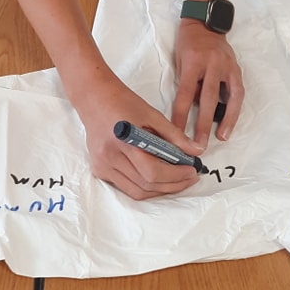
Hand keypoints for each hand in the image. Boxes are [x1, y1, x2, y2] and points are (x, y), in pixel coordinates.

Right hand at [76, 75, 203, 199]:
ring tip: (177, 180)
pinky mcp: (100, 170)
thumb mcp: (152, 114)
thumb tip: (195, 151)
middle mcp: (110, 157)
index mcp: (124, 141)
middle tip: (189, 177)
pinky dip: (144, 187)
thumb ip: (174, 135)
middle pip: (146, 184)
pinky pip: (126, 188)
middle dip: (173, 185)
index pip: (152, 170)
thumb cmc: (123, 102)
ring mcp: (103, 166)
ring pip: (137, 191)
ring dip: (160, 190)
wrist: (94, 98)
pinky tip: (157, 179)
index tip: (192, 171)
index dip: (176, 175)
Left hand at [171, 19, 244, 147]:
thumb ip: (186, 83)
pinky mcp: (236, 68)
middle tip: (199, 145)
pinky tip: (231, 122)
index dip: (180, 116)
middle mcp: (212, 64)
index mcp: (193, 62)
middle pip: (207, 99)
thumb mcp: (179, 60)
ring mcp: (227, 66)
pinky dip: (235, 108)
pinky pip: (238, 92)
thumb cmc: (188, 42)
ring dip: (226, 120)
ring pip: (229, 97)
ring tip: (221, 138)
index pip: (185, 94)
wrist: (206, 22)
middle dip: (203, 124)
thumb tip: (190, 109)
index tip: (176, 134)